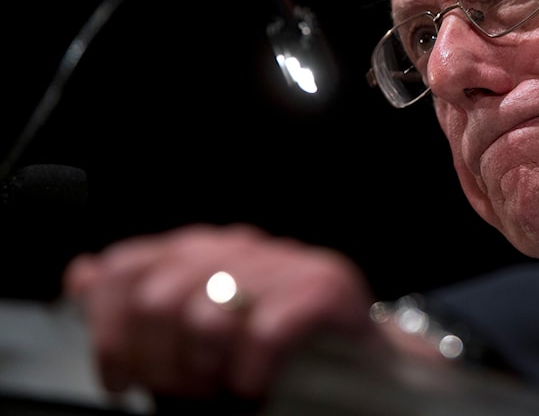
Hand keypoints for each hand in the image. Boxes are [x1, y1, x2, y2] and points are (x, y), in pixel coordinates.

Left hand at [63, 223, 380, 400]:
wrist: (358, 362)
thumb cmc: (265, 355)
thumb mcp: (185, 338)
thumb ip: (134, 307)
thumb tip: (80, 273)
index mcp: (200, 248)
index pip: (124, 268)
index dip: (106, 332)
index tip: (120, 382)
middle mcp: (238, 245)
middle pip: (156, 296)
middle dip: (158, 362)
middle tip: (183, 393)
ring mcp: (284, 260)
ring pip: (205, 313)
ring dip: (204, 370)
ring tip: (221, 390)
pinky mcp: (325, 283)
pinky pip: (263, 329)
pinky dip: (250, 371)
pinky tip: (255, 386)